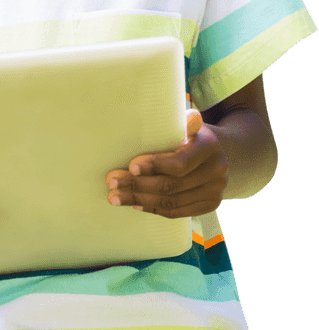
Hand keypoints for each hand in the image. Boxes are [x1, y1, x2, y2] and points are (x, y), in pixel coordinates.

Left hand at [105, 110, 227, 218]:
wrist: (216, 152)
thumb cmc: (190, 135)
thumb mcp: (187, 124)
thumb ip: (184, 122)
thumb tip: (189, 116)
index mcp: (209, 146)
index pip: (179, 162)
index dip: (155, 166)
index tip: (131, 166)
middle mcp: (216, 170)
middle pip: (171, 185)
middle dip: (137, 185)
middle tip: (113, 183)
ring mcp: (215, 190)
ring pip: (171, 202)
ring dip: (140, 200)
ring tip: (116, 197)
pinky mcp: (209, 205)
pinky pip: (177, 212)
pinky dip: (154, 209)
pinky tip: (136, 205)